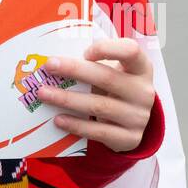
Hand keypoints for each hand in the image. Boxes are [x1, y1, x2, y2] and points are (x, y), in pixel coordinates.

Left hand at [34, 38, 155, 152]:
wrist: (132, 121)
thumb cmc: (115, 87)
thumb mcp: (114, 71)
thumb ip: (93, 63)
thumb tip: (54, 60)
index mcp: (141, 67)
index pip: (130, 51)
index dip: (108, 49)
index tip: (84, 51)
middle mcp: (143, 91)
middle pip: (107, 78)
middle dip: (74, 70)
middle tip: (49, 66)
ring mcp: (138, 116)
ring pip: (98, 106)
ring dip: (67, 99)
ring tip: (44, 93)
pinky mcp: (130, 138)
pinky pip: (99, 132)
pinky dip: (76, 125)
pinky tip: (58, 119)